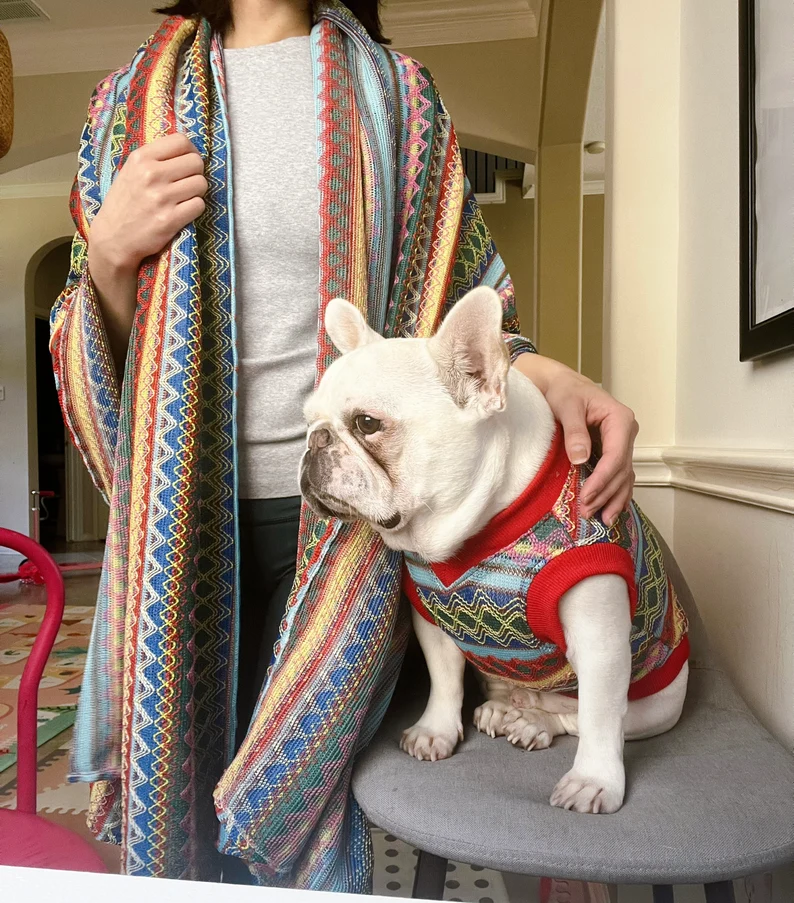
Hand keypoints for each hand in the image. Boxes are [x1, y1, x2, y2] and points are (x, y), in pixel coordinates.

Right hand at [88, 132, 206, 277]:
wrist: (112, 238)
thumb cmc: (124, 203)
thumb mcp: (131, 171)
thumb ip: (155, 158)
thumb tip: (186, 149)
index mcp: (141, 158)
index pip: (181, 141)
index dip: (190, 151)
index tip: (187, 162)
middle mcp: (151, 174)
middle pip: (196, 162)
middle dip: (196, 172)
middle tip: (187, 183)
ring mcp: (161, 197)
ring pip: (201, 184)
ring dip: (197, 192)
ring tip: (184, 198)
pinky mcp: (170, 219)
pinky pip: (199, 205)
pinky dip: (195, 208)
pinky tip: (183, 211)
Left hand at [514, 355, 637, 525]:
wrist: (561, 384)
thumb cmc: (564, 391)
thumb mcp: (567, 406)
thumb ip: (574, 432)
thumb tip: (581, 460)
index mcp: (620, 419)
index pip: (616, 456)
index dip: (603, 479)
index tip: (587, 497)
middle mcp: (626, 433)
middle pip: (621, 470)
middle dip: (605, 493)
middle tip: (587, 512)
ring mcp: (621, 443)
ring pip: (624, 477)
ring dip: (613, 499)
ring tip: (602, 521)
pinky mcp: (612, 452)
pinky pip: (619, 476)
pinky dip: (615, 494)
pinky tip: (611, 512)